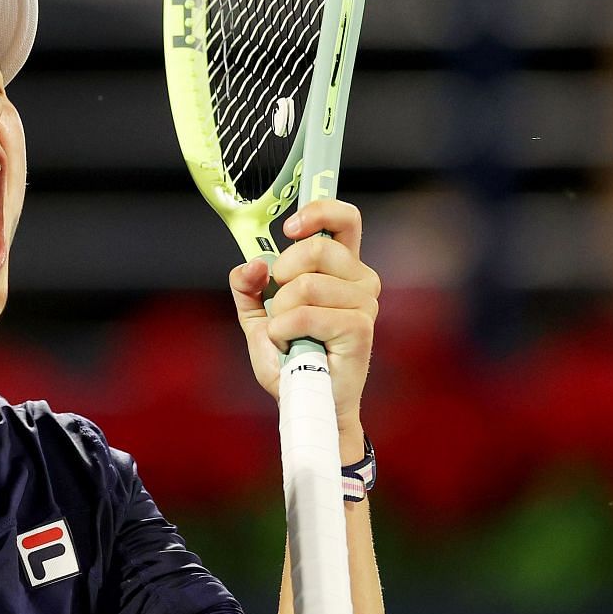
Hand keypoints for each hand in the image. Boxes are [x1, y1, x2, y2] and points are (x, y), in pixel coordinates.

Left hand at [228, 199, 379, 433]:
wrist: (304, 401)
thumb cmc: (290, 358)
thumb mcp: (257, 316)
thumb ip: (248, 285)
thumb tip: (253, 264)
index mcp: (341, 268)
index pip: (345, 219)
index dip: (317, 212)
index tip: (288, 229)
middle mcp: (360, 280)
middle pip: (316, 248)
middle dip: (282, 276)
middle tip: (280, 305)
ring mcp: (364, 303)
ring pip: (305, 285)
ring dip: (280, 314)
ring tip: (288, 336)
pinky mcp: (360, 328)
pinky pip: (305, 314)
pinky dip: (284, 332)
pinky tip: (292, 347)